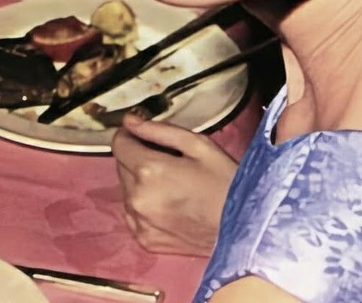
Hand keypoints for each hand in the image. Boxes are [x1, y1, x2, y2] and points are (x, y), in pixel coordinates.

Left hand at [113, 115, 237, 255]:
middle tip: (167, 159)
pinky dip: (144, 204)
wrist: (241, 227)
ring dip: (140, 181)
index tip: (144, 134)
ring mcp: (139, 223)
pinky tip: (168, 202)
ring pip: (126, 190)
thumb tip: (130, 121)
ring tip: (170, 183)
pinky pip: (133, 213)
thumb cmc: (224, 180)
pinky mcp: (144, 240)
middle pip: (121, 165)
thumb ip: (160, 130)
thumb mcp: (198, 145)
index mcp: (150, 171)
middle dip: (138, 157)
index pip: (119, 144)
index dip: (130, 134)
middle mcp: (138, 199)